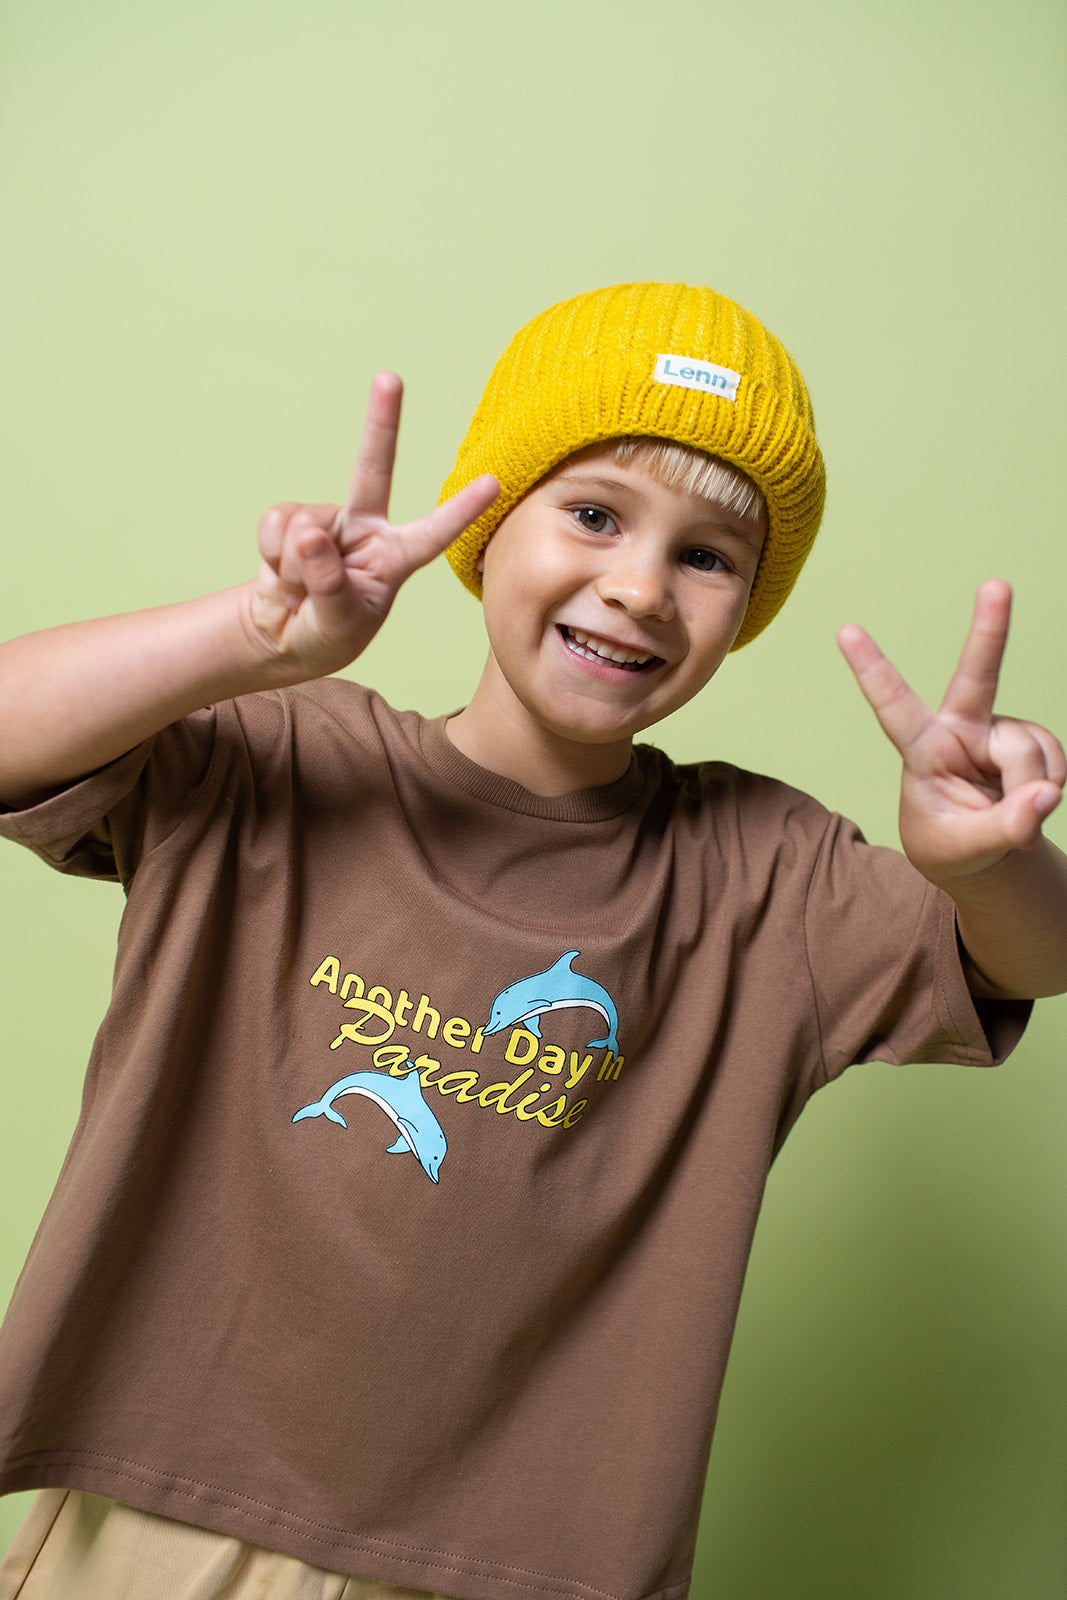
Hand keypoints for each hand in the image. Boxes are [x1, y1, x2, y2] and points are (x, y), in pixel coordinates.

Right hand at [247, 371, 497, 679]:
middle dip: (381, 423)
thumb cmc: (325, 634)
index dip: (462, 509)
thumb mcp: (336, 624)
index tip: (494, 482)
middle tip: (390, 377)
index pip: (434, 533)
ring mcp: (329, 521)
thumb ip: (329, 585)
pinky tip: (279, 573)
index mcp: (396, 558)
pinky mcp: (291, 519)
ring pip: (308, 525)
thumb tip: (310, 535)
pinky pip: (277, 525)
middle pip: (374, 470)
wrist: (280, 635)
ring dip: (295, 567)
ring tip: (299, 591)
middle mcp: (367, 530)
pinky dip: (272, 554)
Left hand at [837, 580, 1064, 884]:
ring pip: (1027, 753)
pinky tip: (1033, 799)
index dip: (872, 670)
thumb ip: (1004, 827)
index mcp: (921, 749)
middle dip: (990, 629)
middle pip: (977, 676)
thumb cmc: (952, 846)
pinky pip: (1054, 763)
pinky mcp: (1029, 740)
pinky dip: (1050, 787)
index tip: (845, 631)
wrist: (980, 854)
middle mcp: (959, 728)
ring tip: (1014, 815)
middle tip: (995, 584)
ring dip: (1030, 789)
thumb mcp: (965, 849)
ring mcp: (998, 731)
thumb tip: (1047, 795)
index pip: (892, 707)